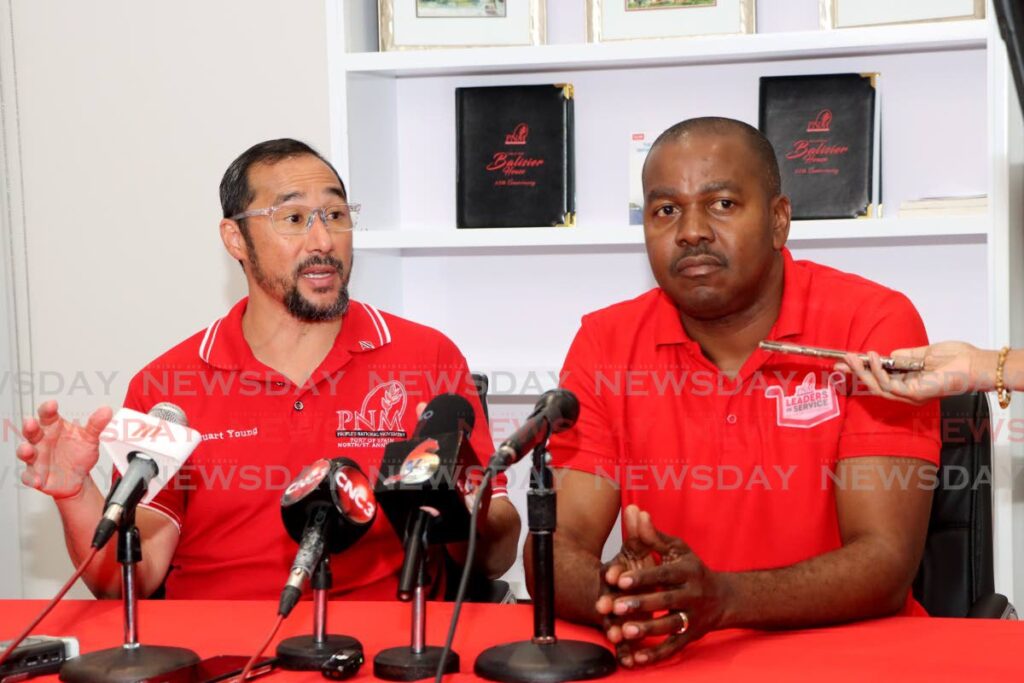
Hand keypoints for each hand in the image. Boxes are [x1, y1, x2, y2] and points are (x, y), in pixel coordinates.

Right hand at [17, 400, 111, 499]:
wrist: (78, 478)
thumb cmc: (78, 454)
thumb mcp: (89, 438)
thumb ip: (96, 425)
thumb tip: (106, 411)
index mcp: (54, 428)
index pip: (48, 416)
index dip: (47, 409)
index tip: (51, 405)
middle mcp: (42, 441)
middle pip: (32, 432)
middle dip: (29, 427)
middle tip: (30, 422)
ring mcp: (37, 458)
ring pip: (26, 452)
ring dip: (25, 451)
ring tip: (28, 450)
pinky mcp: (36, 475)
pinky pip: (29, 477)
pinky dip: (32, 478)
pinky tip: (37, 478)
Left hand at [595, 505, 727, 666]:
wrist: (724, 598)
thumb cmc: (692, 569)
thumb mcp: (678, 550)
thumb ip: (654, 536)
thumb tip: (637, 512)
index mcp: (687, 571)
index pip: (663, 574)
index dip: (642, 577)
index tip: (619, 579)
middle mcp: (693, 594)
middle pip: (665, 600)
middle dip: (640, 604)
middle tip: (614, 606)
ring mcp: (693, 617)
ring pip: (669, 626)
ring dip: (647, 630)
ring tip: (623, 631)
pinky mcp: (691, 637)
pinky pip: (673, 648)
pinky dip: (655, 654)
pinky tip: (636, 658)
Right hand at [835, 342, 983, 403]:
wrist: (974, 363)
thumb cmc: (957, 358)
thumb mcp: (924, 353)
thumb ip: (904, 356)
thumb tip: (887, 355)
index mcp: (910, 382)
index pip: (880, 378)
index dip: (862, 371)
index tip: (846, 360)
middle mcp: (908, 392)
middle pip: (874, 386)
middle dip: (855, 373)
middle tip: (840, 361)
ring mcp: (910, 395)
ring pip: (877, 387)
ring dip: (863, 372)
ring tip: (853, 356)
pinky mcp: (913, 394)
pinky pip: (888, 385)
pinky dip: (878, 371)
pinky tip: (872, 358)